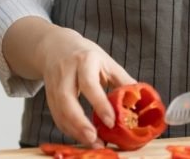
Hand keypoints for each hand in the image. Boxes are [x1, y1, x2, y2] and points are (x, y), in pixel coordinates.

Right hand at [40, 28, 134, 146]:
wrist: (56, 47)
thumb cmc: (86, 55)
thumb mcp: (106, 61)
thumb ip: (122, 80)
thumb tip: (140, 99)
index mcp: (84, 61)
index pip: (89, 84)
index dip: (100, 104)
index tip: (111, 122)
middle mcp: (66, 72)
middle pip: (68, 100)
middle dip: (80, 123)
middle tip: (95, 139)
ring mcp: (54, 85)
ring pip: (60, 111)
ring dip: (75, 131)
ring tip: (92, 142)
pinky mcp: (49, 96)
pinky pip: (56, 116)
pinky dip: (68, 129)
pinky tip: (80, 136)